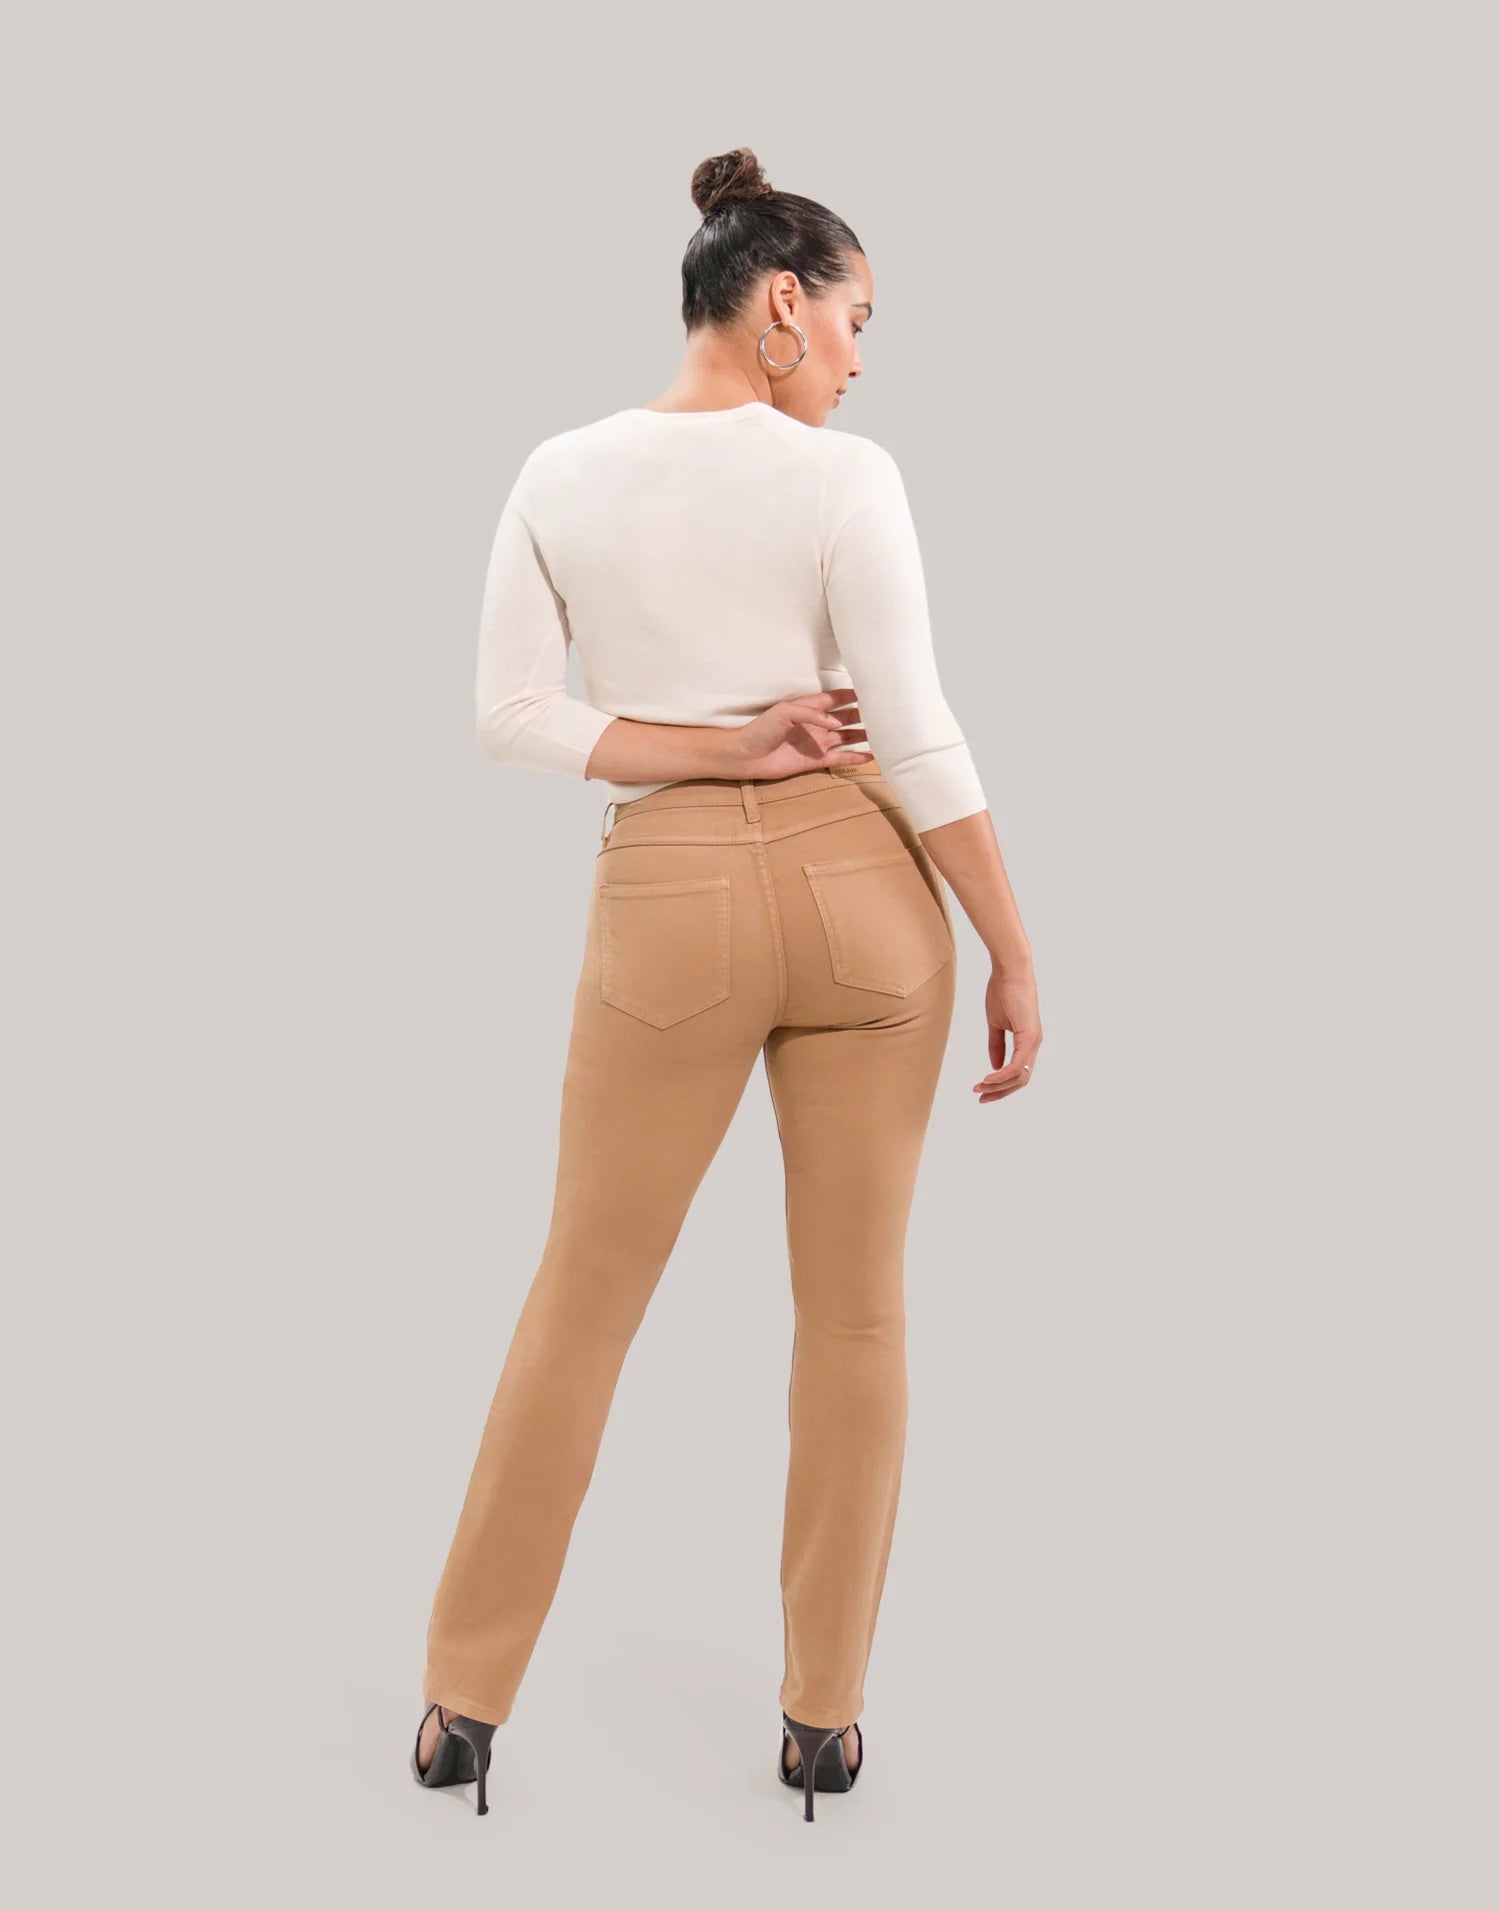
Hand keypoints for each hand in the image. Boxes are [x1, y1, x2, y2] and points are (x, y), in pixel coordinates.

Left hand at [719, 690, 873, 779]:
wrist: (747, 755)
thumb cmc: (761, 729)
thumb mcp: (786, 712)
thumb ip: (813, 714)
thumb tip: (836, 722)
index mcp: (809, 707)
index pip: (835, 698)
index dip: (852, 694)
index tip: (871, 690)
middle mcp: (816, 724)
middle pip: (845, 717)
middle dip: (862, 714)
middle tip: (883, 712)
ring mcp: (817, 742)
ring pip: (846, 737)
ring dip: (862, 735)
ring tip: (884, 733)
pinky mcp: (815, 760)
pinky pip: (840, 758)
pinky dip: (855, 757)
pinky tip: (870, 755)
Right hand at [973, 966, 1041, 1103]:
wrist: (1009, 971)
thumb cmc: (1003, 991)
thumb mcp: (996, 1024)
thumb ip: (996, 1045)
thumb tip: (995, 1066)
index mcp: (1028, 1041)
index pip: (1018, 1072)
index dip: (1001, 1085)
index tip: (982, 1090)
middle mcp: (1034, 1044)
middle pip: (1021, 1080)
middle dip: (1000, 1092)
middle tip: (980, 1097)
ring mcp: (1034, 1041)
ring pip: (1020, 1077)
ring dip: (998, 1086)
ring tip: (980, 1088)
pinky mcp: (1029, 1037)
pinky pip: (1017, 1065)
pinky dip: (1002, 1076)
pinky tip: (988, 1079)